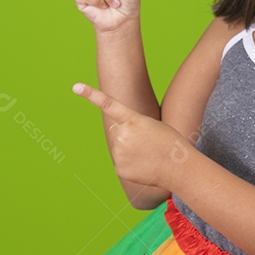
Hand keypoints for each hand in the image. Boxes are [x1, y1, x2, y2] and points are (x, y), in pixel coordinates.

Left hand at [72, 82, 189, 189]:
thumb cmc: (169, 143)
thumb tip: (116, 137)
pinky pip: (120, 161)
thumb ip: (131, 126)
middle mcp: (123, 134)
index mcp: (134, 119)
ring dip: (129, 148)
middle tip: (147, 142)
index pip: (109, 104)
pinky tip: (143, 164)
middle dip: (128, 134)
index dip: (91, 94)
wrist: (179, 167)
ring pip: (118, 146)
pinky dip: (129, 162)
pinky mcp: (119, 167)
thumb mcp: (152, 126)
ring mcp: (119, 152)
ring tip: (147, 154)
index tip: (76, 86)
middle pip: (116, 130)